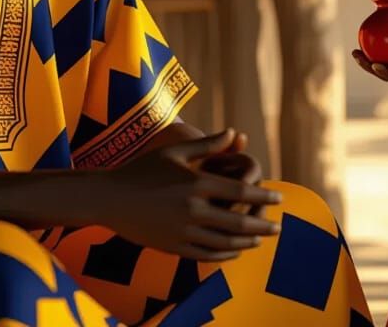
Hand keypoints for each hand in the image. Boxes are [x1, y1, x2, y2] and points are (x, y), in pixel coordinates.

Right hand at [98, 129, 282, 260]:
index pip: (241, 191)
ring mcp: (182, 231)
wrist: (108, 198)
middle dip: (262, 225)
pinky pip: (206, 255)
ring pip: (225, 242)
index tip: (279, 198)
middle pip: (239, 221)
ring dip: (247, 242)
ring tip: (260, 240)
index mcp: (196, 183)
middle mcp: (193, 209)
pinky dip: (224, 255)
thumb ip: (208, 144)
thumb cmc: (142, 169)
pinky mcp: (173, 247)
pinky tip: (234, 251)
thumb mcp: (175, 152)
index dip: (263, 196)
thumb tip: (235, 133)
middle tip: (278, 227)